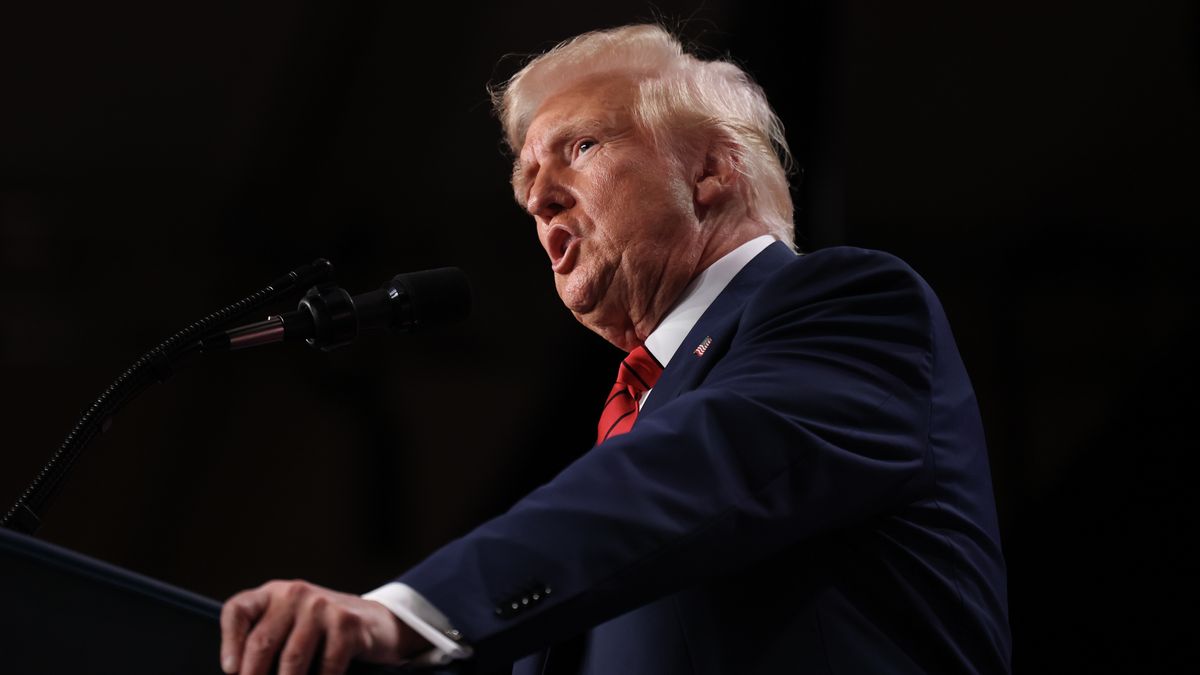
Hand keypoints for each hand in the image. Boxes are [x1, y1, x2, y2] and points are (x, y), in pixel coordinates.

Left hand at [220, 579, 429, 674]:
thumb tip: (243, 673)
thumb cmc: (323, 630)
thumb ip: (268, 639)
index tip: (231, 670)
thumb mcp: (291, 623)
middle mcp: (296, 594)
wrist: (375, 622)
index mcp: (274, 593)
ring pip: (291, 661)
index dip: (229, 643)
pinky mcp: (347, 624)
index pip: (238, 610)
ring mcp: (322, 607)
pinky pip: (325, 668)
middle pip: (261, 642)